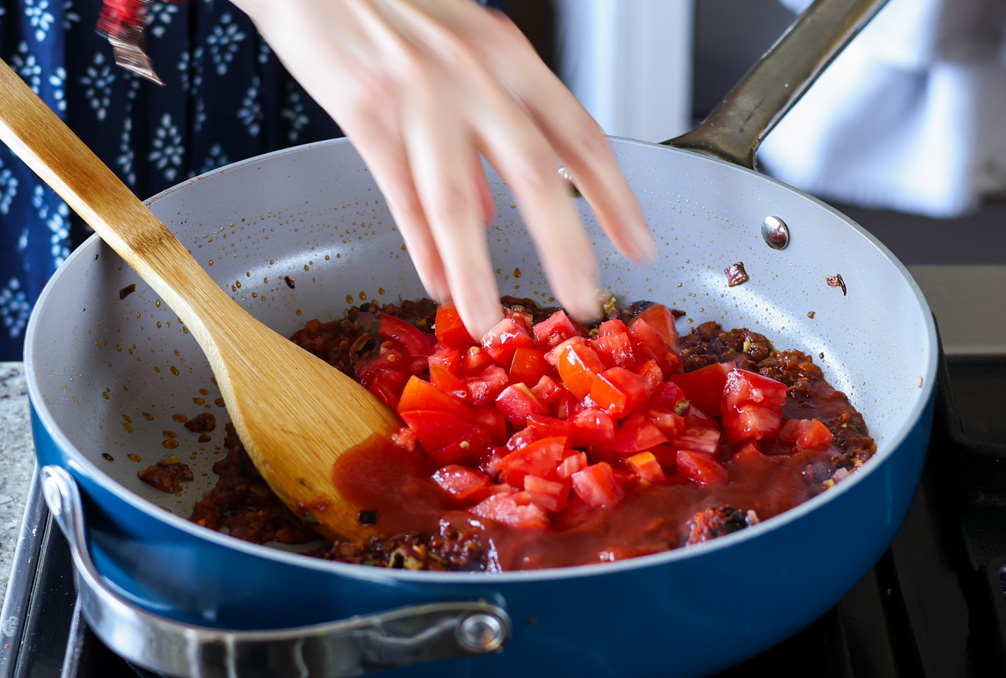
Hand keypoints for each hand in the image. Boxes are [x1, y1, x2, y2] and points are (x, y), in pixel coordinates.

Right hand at [233, 0, 656, 339]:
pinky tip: (435, 283)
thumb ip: (486, 126)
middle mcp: (475, 75)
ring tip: (489, 319)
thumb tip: (497, 206)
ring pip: (458, 199)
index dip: (615, 197)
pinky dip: (420, 246)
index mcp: (508, 57)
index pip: (580, 136)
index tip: (638, 244)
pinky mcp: (367, 114)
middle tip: (583, 300)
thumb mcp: (458, 51)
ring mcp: (421, 96)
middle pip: (535, 172)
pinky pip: (400, 196)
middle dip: (565, 245)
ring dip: (476, 269)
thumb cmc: (388, 7)